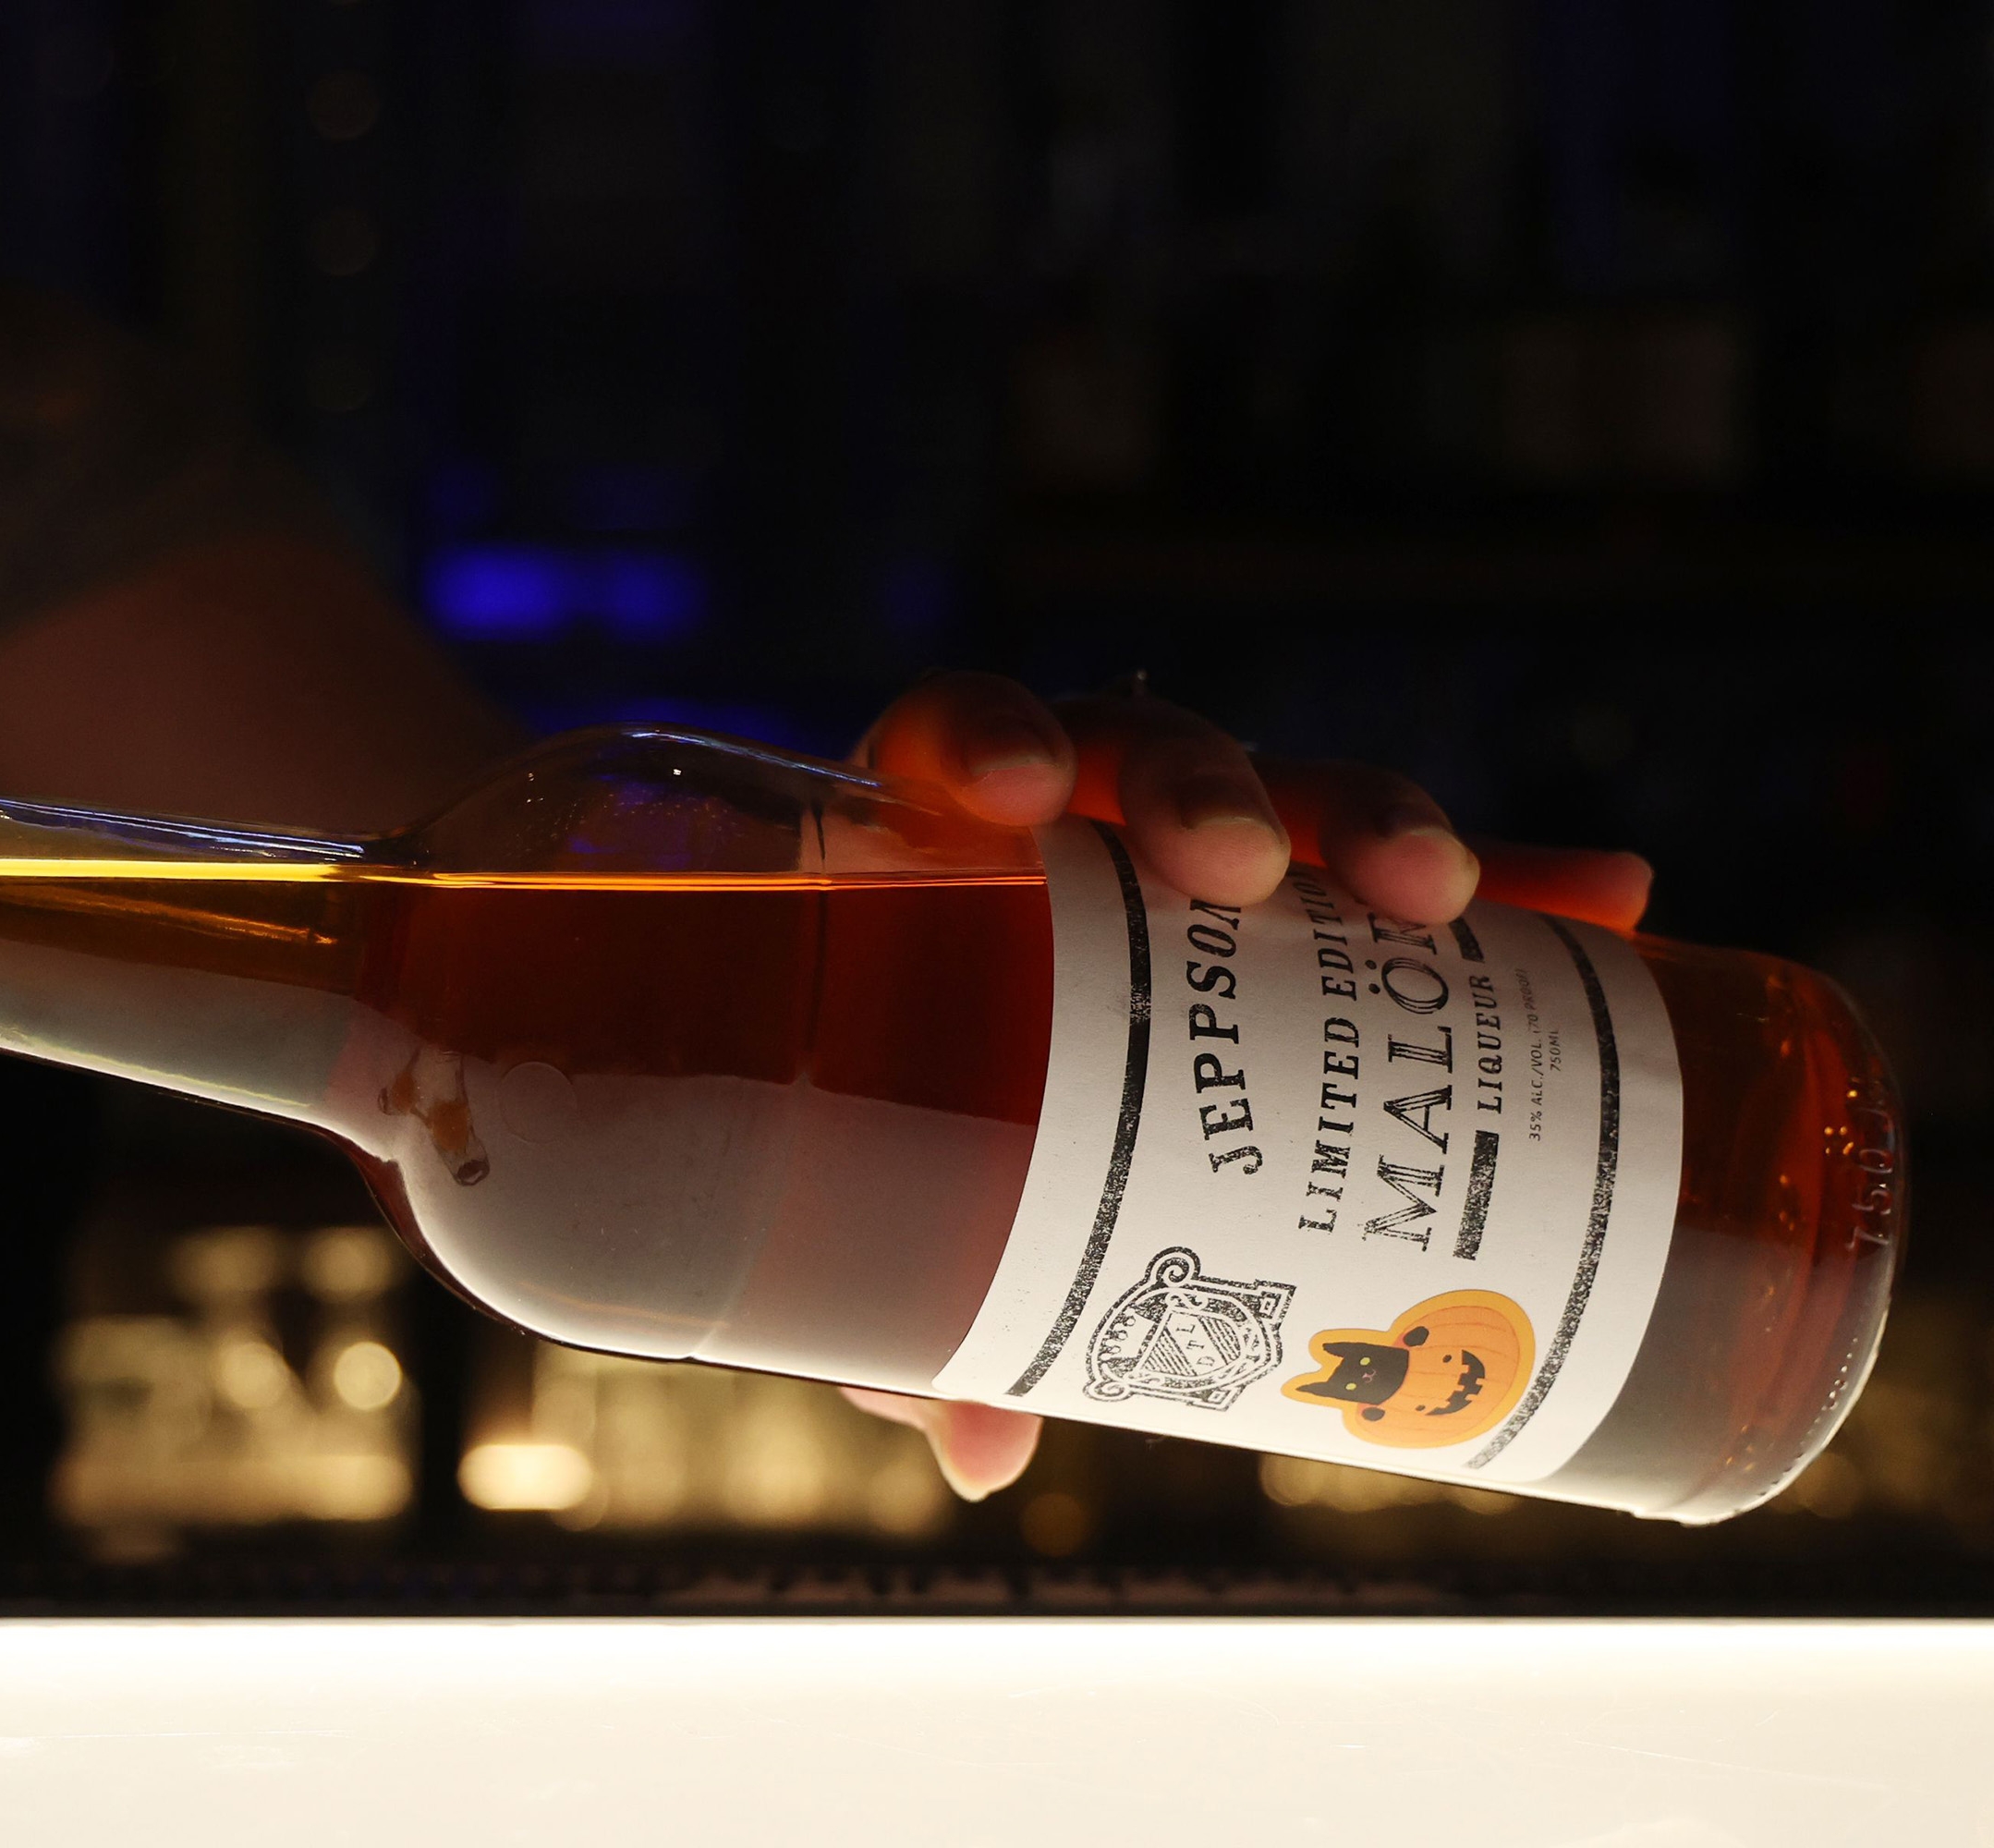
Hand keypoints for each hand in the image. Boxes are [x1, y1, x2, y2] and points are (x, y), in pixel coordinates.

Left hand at [838, 670, 1654, 1500]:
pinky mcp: (1326, 910)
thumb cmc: (920, 1155)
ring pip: (1295, 798)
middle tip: (1240, 865)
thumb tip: (987, 1455)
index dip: (984, 738)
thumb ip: (923, 1326)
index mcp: (946, 860)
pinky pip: (1423, 882)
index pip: (956, 746)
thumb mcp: (907, 1232)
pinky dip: (1516, 891)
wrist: (977, 1139)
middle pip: (1146, 755)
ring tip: (1440, 893)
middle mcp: (1081, 828)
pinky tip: (1610, 900)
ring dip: (1372, 819)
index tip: (1013, 789)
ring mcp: (1209, 862)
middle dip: (1205, 786)